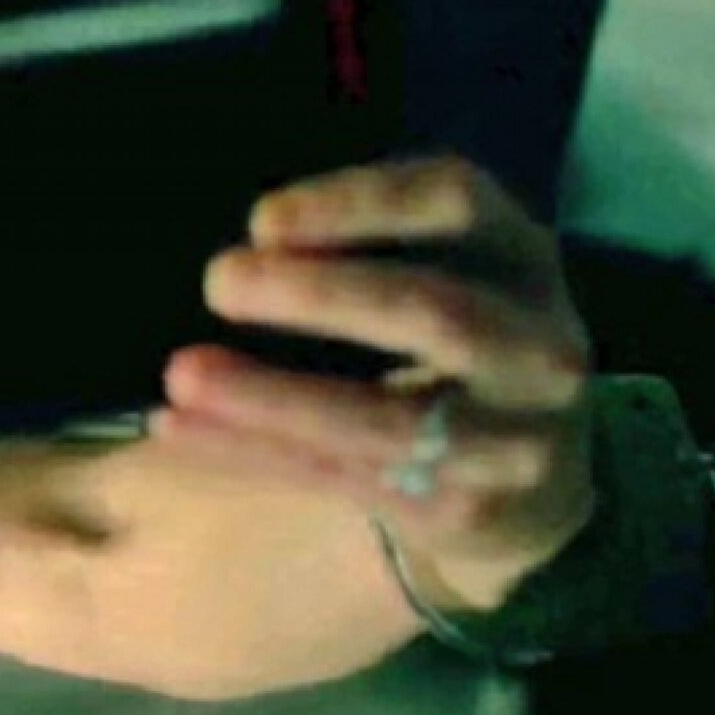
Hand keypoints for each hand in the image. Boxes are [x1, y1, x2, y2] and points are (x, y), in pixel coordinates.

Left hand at [151, 154, 597, 612]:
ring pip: (385, 420)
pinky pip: (346, 478)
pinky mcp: (467, 511)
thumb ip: (362, 250)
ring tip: (181, 374)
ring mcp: (514, 438)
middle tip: (218, 281)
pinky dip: (255, 451)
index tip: (261, 219)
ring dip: (272, 397)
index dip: (360, 203)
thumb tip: (259, 241)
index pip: (455, 203)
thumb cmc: (447, 345)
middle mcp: (536, 345)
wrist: (535, 486)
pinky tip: (177, 427)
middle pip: (432, 312)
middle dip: (320, 297)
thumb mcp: (437, 273)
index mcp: (518, 256)